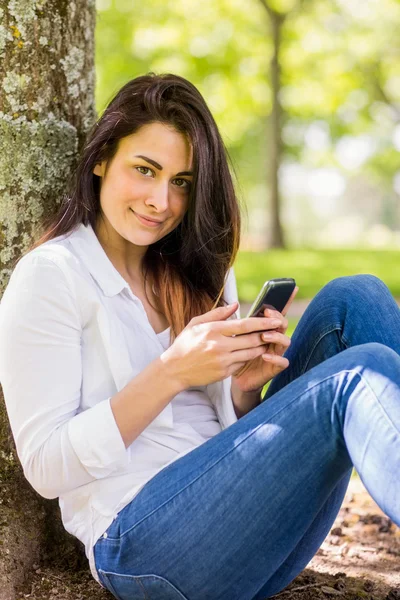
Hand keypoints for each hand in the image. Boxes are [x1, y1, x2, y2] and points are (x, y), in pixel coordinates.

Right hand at [160, 301, 293, 389]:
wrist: (174, 370)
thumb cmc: (185, 344)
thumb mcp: (196, 324)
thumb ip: (217, 314)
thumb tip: (236, 305)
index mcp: (213, 330)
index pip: (244, 325)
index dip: (263, 322)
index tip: (275, 320)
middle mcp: (219, 345)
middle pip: (252, 339)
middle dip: (266, 335)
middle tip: (276, 331)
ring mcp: (222, 360)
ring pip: (251, 353)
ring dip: (260, 347)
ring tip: (265, 341)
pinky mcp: (224, 373)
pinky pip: (242, 363)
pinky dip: (248, 357)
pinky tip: (249, 352)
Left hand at [231, 286, 298, 393]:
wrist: (229, 376)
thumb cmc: (229, 352)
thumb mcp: (227, 335)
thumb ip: (232, 321)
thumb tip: (235, 304)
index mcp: (263, 328)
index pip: (276, 312)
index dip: (285, 300)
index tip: (291, 288)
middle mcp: (272, 338)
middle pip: (282, 324)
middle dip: (277, 317)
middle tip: (268, 314)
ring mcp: (275, 352)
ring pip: (285, 341)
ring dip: (276, 336)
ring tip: (264, 335)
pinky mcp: (274, 367)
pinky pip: (282, 362)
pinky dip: (276, 358)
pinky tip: (266, 356)